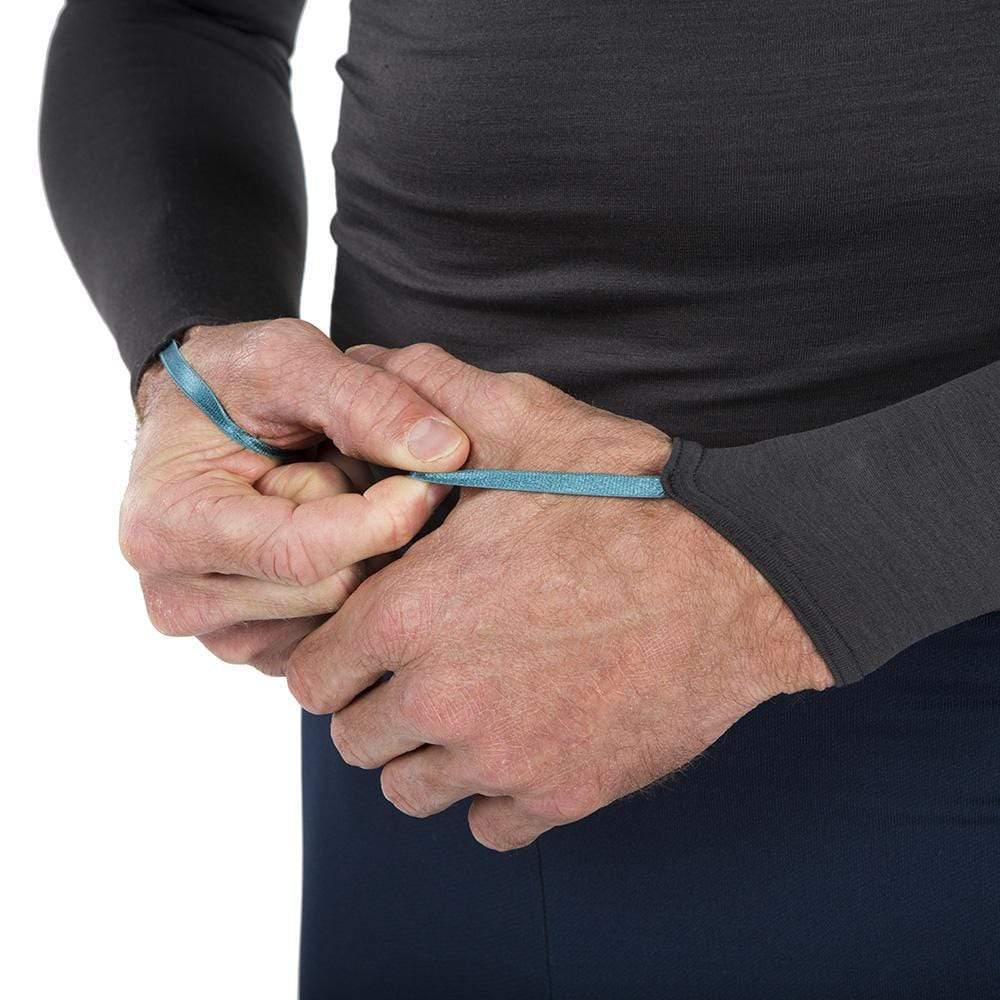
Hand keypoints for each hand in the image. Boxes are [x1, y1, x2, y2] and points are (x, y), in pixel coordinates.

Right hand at [121, 320, 468, 673]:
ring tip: (330, 491)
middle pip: (331, 589)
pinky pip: (339, 631)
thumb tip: (446, 453)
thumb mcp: (290, 358)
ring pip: (343, 616)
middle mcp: (179, 596)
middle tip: (356, 466)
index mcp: (167, 526)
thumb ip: (366, 400)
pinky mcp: (257, 646)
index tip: (431, 477)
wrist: (196, 415)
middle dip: (368, 527)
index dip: (383, 518)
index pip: (301, 553)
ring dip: (363, 551)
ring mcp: (219, 632)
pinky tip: (329, 532)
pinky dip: (353, 577)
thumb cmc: (232, 382)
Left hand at [286, 343, 833, 847]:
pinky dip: (491, 796)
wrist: (746, 574)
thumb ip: (430, 390)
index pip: (312, 673)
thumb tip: (366, 362)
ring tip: (465, 707)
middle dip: (371, 705)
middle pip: (352, 739)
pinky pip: (488, 826)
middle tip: (416, 667)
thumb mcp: (528, 419)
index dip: (333, 650)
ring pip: (410, 791)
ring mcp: (504, 758)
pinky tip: (520, 745)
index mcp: (413, 614)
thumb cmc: (633, 495)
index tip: (367, 634)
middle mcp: (443, 698)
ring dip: (424, 753)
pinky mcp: (565, 796)